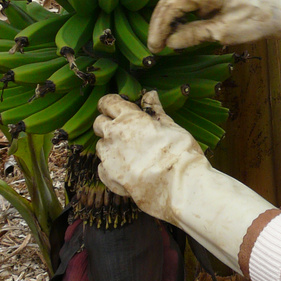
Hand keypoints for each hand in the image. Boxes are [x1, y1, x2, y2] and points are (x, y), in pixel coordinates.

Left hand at [93, 91, 274, 272]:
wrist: (181, 187)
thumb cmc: (181, 153)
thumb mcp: (171, 126)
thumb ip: (156, 111)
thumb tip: (150, 94)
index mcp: (129, 119)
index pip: (108, 102)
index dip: (110, 103)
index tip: (117, 107)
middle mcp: (114, 136)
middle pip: (99, 124)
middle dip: (108, 124)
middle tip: (124, 130)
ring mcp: (109, 158)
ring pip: (100, 147)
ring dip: (110, 147)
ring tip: (129, 153)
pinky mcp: (110, 178)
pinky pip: (102, 168)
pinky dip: (110, 167)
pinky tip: (127, 170)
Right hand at [147, 0, 278, 51]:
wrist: (277, 9)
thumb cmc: (255, 19)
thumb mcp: (224, 32)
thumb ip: (194, 34)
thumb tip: (170, 42)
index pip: (172, 3)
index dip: (160, 26)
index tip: (155, 46)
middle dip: (160, 22)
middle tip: (155, 45)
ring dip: (167, 16)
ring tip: (162, 38)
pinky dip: (178, 11)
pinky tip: (176, 27)